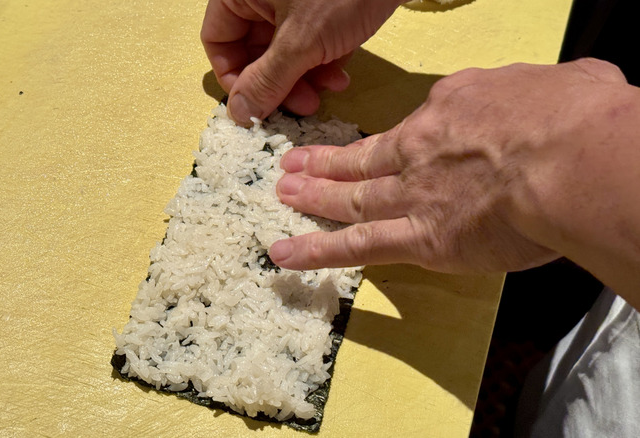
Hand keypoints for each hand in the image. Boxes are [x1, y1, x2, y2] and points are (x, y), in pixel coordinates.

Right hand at [200, 0, 401, 125]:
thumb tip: (239, 114)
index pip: (218, 40)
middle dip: (278, 84)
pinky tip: (341, 76)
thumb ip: (266, 80)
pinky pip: (310, 43)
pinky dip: (323, 63)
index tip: (256, 106)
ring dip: (303, 79)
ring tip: (326, 92)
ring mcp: (293, 3)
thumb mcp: (301, 41)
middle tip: (300, 106)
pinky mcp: (323, 9)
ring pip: (284, 52)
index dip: (234, 78)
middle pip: (253, 50)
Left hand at [268, 59, 639, 285]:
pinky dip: (317, 251)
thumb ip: (539, 97)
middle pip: (367, 156)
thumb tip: (552, 99)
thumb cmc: (578, 119)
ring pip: (353, 198)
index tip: (405, 142)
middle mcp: (423, 148)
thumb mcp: (562, 84)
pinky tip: (285, 254)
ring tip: (285, 193)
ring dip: (315, 196)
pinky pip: (357, 247)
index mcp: (456, 106)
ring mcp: (414, 193)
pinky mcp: (419, 239)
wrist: (569, 159)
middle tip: (296, 164)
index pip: (424, 120)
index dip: (410, 134)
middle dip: (329, 162)